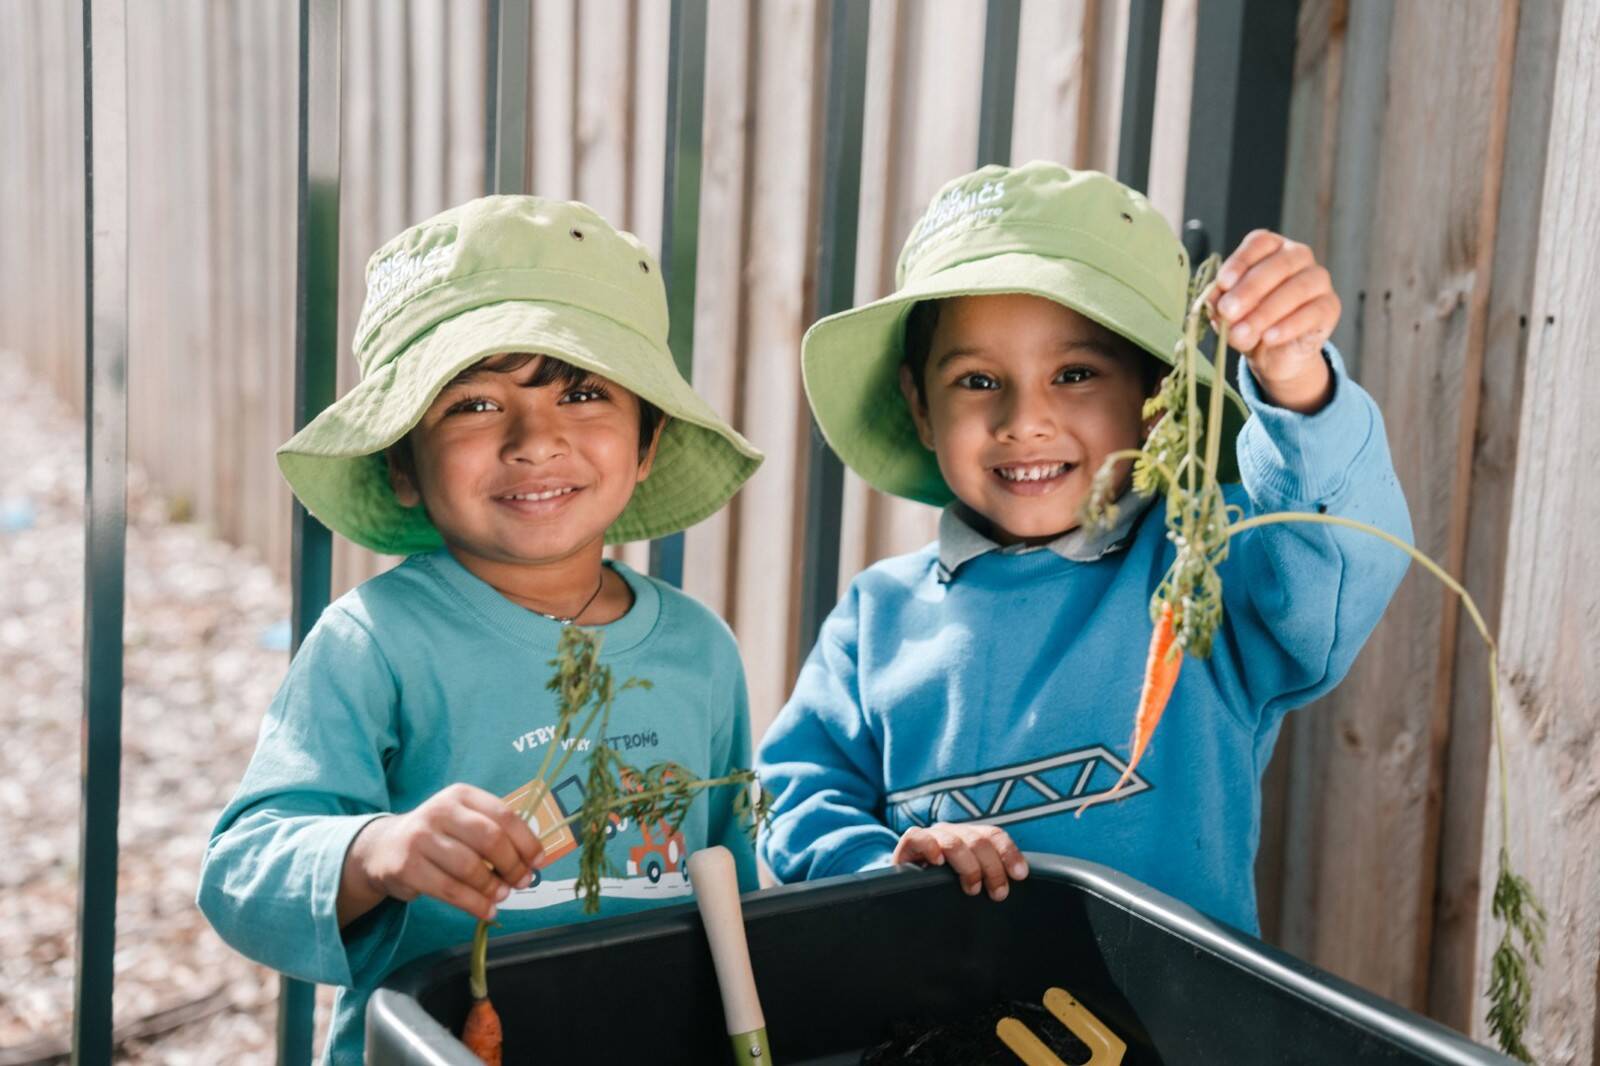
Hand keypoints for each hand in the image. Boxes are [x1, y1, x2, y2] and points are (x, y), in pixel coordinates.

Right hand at [343, 783, 544, 924]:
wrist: (384, 848)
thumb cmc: (437, 837)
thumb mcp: (463, 821)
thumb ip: (494, 833)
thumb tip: (532, 861)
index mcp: (461, 795)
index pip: (504, 815)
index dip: (526, 841)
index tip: (538, 861)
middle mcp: (440, 811)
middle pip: (489, 839)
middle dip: (512, 865)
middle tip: (522, 882)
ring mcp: (420, 837)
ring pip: (469, 867)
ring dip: (493, 887)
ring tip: (502, 897)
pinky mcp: (407, 866)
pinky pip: (449, 890)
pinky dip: (474, 904)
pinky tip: (487, 911)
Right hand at [891, 822, 1027, 901]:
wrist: (906, 891)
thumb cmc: (944, 889)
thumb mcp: (971, 880)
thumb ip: (990, 876)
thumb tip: (1019, 881)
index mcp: (971, 837)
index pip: (994, 835)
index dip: (1008, 852)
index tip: (1020, 874)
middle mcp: (952, 832)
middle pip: (978, 841)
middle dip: (993, 869)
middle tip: (998, 893)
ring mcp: (930, 836)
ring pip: (954, 843)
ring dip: (968, 867)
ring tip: (972, 888)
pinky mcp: (907, 845)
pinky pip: (918, 837)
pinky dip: (930, 848)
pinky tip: (937, 863)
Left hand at [1209, 230, 1338, 412]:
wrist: (1274, 355)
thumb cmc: (1248, 322)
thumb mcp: (1228, 313)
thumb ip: (1220, 303)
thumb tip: (1213, 300)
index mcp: (1271, 248)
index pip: (1259, 243)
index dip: (1240, 261)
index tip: (1222, 283)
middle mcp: (1298, 256)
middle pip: (1278, 265)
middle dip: (1249, 290)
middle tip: (1228, 311)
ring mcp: (1318, 279)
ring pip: (1297, 288)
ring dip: (1266, 312)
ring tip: (1242, 333)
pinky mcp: (1330, 306)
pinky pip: (1312, 313)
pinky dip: (1288, 326)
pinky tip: (1269, 338)